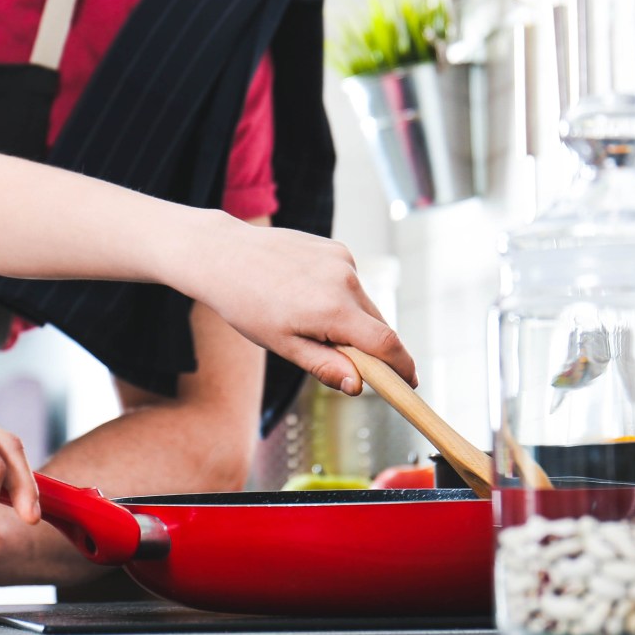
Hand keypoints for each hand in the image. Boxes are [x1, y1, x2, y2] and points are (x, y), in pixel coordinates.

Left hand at [166, 213, 415, 394]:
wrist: (224, 255)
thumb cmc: (247, 304)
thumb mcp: (282, 345)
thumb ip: (324, 365)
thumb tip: (358, 385)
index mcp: (333, 309)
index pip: (386, 344)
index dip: (402, 367)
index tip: (409, 383)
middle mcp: (345, 280)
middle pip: (378, 324)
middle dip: (372, 348)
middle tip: (347, 362)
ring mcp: (342, 260)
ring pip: (364, 303)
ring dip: (353, 320)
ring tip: (309, 320)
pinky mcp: (336, 248)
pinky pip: (350, 282)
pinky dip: (341, 296)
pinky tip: (307, 294)